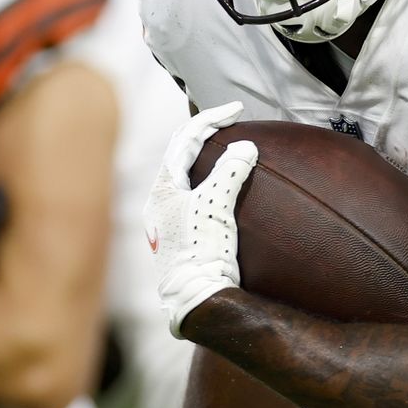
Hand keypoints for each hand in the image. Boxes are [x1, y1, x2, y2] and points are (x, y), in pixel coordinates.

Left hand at [145, 103, 256, 336]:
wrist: (195, 298)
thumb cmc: (201, 251)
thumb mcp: (216, 206)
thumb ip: (230, 171)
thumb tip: (245, 147)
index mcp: (162, 189)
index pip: (185, 140)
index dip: (211, 119)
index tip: (237, 109)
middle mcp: (161, 201)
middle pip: (181, 153)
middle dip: (204, 132)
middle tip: (230, 119)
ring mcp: (171, 219)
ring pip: (186, 173)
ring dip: (206, 155)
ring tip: (227, 144)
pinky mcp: (184, 234)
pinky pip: (196, 193)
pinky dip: (211, 178)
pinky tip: (227, 184)